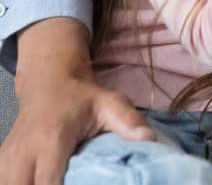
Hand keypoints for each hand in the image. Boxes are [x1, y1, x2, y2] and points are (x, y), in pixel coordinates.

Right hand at [1, 62, 153, 184]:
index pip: (46, 184)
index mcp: (50, 141)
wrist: (48, 84)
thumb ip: (127, 120)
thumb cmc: (80, 98)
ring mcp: (7, 159)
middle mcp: (23, 153)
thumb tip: (149, 139)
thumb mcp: (108, 103)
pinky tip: (32, 183)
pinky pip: (2, 182)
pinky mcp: (0, 163)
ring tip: (54, 183)